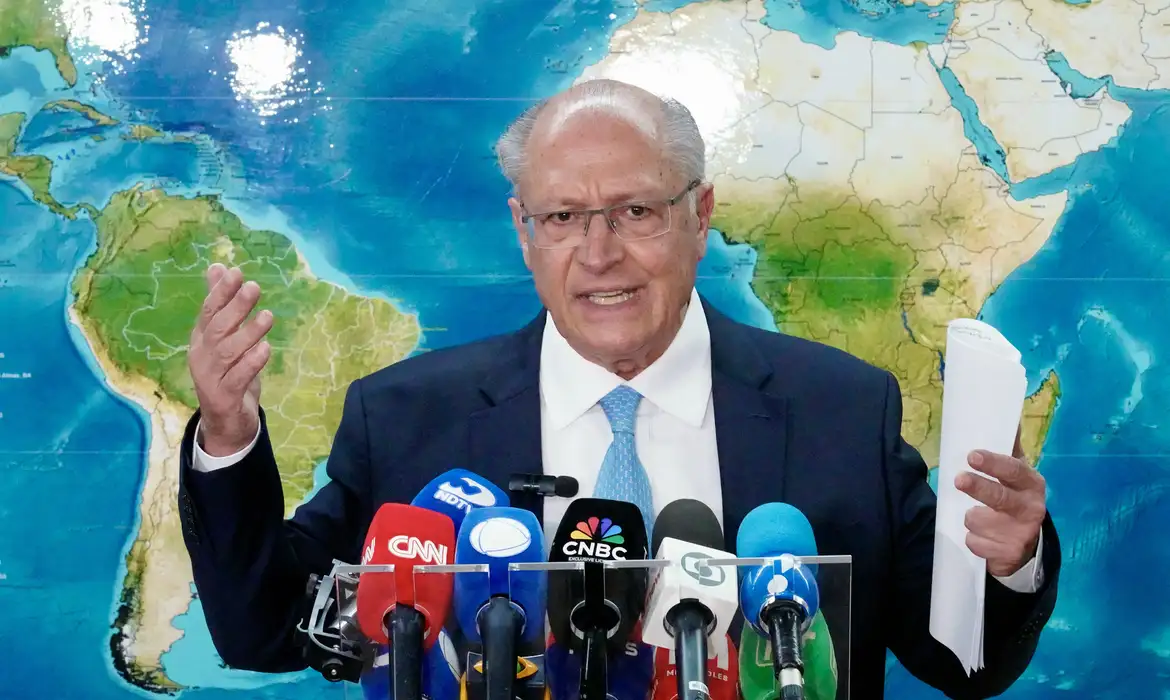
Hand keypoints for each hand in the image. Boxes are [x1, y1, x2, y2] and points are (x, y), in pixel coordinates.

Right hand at [187, 264, 272, 455]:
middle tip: (254, 287)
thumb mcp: (224, 338)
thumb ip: (222, 304)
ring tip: (267, 316)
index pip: (209, 311)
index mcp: (201, 339)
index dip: (221, 292)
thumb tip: (218, 267)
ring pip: (228, 352)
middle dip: (235, 307)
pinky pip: (237, 378)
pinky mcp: (223, 397)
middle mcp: (202, 356)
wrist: (225, 422)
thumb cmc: (228, 373)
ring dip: (248, 333)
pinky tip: (266, 349)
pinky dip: (251, 363)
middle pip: (217, 328)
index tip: (236, 272)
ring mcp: (210, 378)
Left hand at [955, 429, 1046, 577]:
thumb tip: (1007, 414)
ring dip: (970, 517)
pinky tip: (983, 537)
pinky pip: (975, 542)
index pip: (1013, 470)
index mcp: (1032, 484)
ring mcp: (1021, 533)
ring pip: (978, 520)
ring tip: (977, 516)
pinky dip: (972, 539)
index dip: (993, 463)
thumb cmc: (1015, 499)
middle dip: (978, 487)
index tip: (972, 455)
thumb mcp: (1017, 476)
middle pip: (1000, 497)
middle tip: (958, 479)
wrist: (1026, 546)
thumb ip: (1010, 449)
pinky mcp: (1008, 554)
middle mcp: (1031, 508)